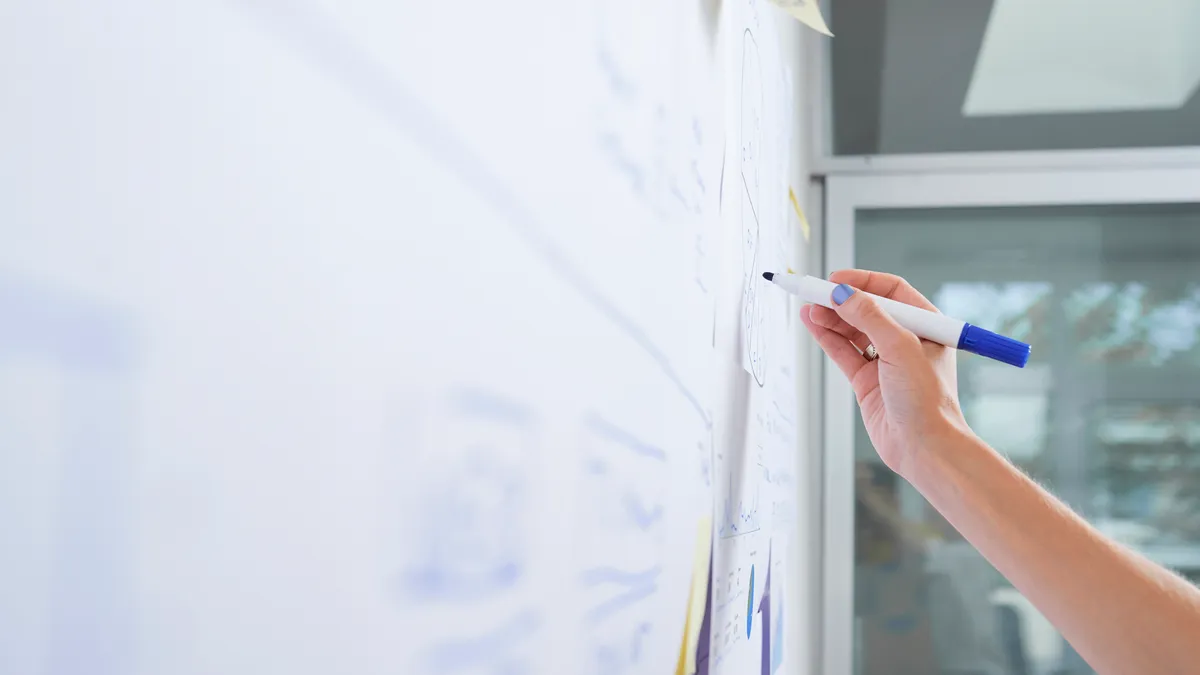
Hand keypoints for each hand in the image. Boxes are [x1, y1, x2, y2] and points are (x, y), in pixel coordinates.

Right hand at [800, 270, 969, 477]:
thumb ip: (870, 317)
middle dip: (841, 300)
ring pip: (852, 330)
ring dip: (830, 318)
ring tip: (808, 308)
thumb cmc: (927, 399)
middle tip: (814, 293)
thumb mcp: (901, 348)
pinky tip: (813, 325)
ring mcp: (885, 361)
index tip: (835, 279)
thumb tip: (842, 293)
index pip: (891, 291)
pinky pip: (844, 352)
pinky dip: (827, 338)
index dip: (862, 282)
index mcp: (925, 325)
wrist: (924, 447)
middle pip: (867, 309)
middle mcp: (906, 340)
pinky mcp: (867, 381)